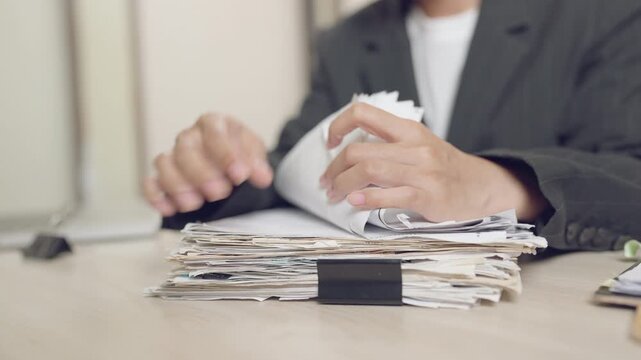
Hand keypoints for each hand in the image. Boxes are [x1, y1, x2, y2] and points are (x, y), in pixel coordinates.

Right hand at [144, 113, 272, 216]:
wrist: (233, 167)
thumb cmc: (241, 157)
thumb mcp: (255, 156)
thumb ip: (257, 164)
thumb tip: (262, 177)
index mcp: (214, 124)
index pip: (215, 131)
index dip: (225, 154)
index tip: (239, 176)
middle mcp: (190, 136)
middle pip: (186, 147)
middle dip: (202, 173)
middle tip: (219, 193)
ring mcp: (174, 155)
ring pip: (164, 162)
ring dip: (178, 185)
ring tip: (195, 204)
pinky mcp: (162, 176)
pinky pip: (149, 182)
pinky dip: (155, 196)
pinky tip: (169, 209)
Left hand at [319, 103, 547, 221]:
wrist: (481, 186)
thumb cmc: (443, 168)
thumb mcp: (418, 144)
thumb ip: (388, 143)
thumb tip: (347, 151)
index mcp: (408, 129)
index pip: (363, 113)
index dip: (338, 125)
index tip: (330, 143)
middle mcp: (414, 146)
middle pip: (358, 150)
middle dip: (334, 168)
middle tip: (326, 182)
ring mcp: (422, 171)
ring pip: (368, 170)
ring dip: (343, 184)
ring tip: (334, 195)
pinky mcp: (427, 195)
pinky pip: (389, 195)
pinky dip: (366, 199)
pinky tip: (354, 202)